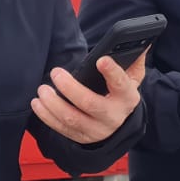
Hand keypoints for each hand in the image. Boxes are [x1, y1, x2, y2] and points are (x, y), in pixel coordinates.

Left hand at [31, 53, 145, 144]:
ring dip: (53, 104)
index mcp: (127, 97)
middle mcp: (113, 116)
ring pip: (71, 118)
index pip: (121, 84)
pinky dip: (46, 116)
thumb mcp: (132, 78)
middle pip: (89, 103)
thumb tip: (141, 43)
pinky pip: (61, 128)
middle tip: (56, 73)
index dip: (111, 72)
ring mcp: (96, 129)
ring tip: (42, 89)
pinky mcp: (82, 137)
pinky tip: (37, 103)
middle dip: (70, 88)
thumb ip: (134, 60)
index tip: (101, 60)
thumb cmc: (121, 93)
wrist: (119, 125)